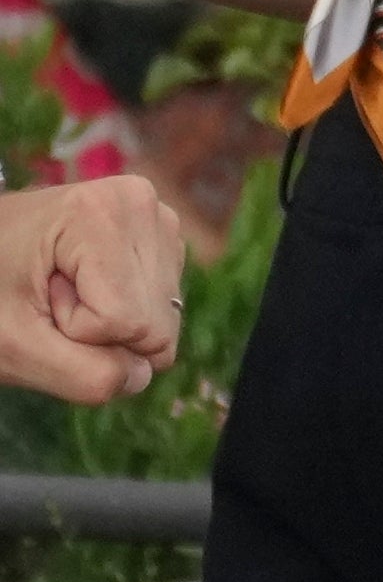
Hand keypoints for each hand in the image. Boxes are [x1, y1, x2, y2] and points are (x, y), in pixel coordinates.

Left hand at [0, 177, 182, 402]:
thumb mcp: (16, 346)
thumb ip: (85, 375)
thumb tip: (143, 375)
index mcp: (102, 213)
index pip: (126, 322)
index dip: (75, 329)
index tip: (38, 295)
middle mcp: (143, 205)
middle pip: (154, 325)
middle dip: (99, 327)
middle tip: (49, 294)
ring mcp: (159, 220)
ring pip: (163, 321)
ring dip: (112, 320)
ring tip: (64, 286)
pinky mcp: (166, 239)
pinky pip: (164, 309)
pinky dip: (124, 309)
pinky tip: (86, 283)